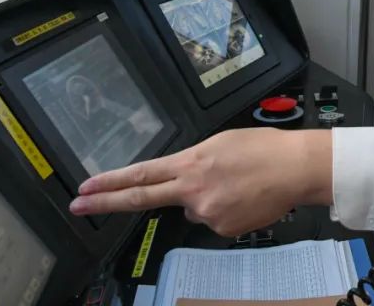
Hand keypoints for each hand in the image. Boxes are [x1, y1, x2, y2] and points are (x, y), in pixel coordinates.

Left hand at [69, 128, 332, 236]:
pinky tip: (245, 198)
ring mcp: (207, 212)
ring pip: (195, 208)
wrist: (295, 169)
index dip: (110, 182)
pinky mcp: (223, 229)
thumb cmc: (264, 149)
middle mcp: (193, 190)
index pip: (142, 174)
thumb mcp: (222, 143)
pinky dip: (226, 210)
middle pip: (142, 198)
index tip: (85, 187)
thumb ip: (195, 162)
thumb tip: (184, 181)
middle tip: (78, 205)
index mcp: (191, 163)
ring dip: (208, 199)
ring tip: (238, 184)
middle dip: (106, 201)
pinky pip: (215, 220)